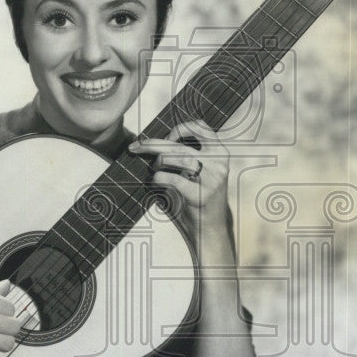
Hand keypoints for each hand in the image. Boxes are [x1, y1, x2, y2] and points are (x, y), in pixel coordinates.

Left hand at [129, 119, 230, 250]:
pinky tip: (157, 182)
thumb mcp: (201, 171)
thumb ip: (188, 155)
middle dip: (152, 144)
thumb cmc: (200, 197)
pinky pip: (172, 179)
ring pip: (175, 157)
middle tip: (136, 147)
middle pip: (179, 144)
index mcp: (220, 153)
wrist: (211, 229)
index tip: (167, 138)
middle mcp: (218, 163)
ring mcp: (211, 179)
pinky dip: (159, 178)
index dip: (180, 128)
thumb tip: (157, 141)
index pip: (202, 127)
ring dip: (158, 162)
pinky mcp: (200, 195)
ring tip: (155, 169)